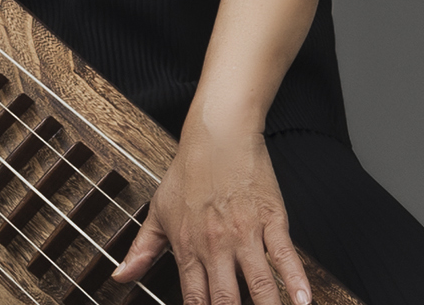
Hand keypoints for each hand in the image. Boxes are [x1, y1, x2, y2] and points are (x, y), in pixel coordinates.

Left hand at [113, 118, 310, 304]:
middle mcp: (216, 247)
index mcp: (188, 249)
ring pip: (259, 284)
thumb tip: (121, 277)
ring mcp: (246, 234)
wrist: (218, 135)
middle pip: (227, 300)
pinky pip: (285, 255)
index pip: (195, 300)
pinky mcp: (271, 219)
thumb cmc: (189, 171)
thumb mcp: (157, 212)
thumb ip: (141, 250)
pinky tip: (303, 301)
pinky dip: (296, 281)